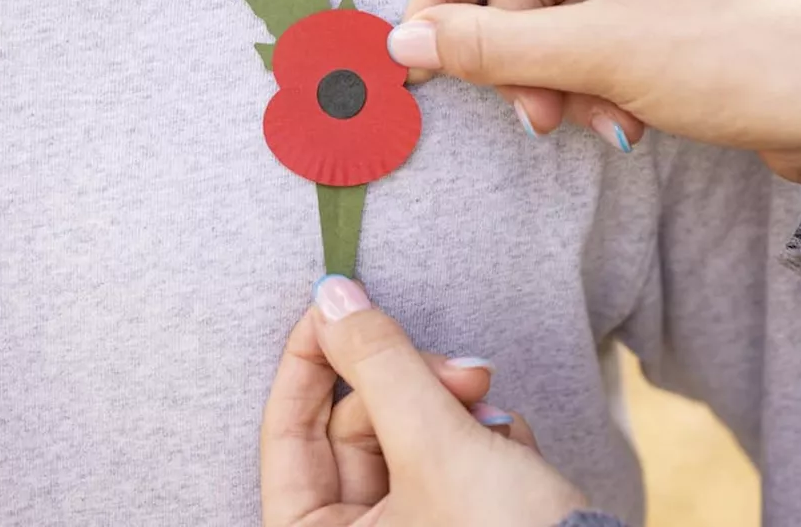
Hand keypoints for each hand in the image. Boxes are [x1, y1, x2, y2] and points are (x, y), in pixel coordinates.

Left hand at [260, 275, 586, 526]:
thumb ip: (380, 364)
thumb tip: (332, 297)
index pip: (285, 436)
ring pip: (406, 434)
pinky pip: (446, 456)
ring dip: (456, 408)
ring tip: (496, 417)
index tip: (338, 302)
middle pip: (356, 428)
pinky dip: (482, 439)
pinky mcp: (456, 522)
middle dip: (416, 386)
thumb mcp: (436, 446)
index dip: (310, 360)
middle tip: (468, 372)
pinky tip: (515, 451)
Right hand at [388, 0, 800, 192]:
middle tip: (530, 118)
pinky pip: (605, 28)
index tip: (416, 54)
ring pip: (565, 13)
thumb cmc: (736, 55)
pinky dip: (599, 76)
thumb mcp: (596, 52)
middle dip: (522, 56)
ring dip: (562, 77)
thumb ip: (491, 45)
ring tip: (591, 123)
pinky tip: (623, 120)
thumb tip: (404, 43)